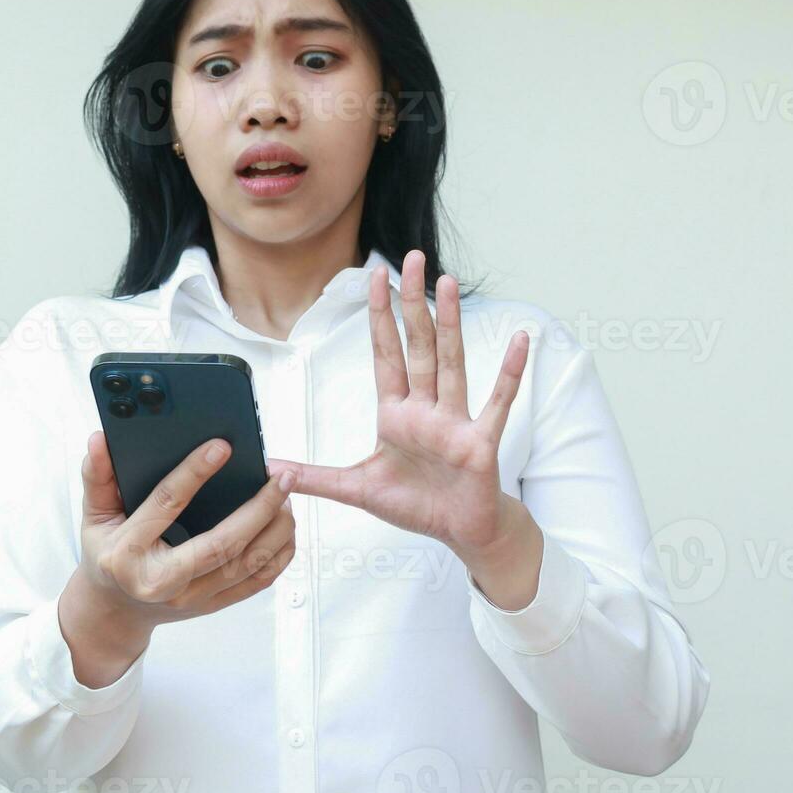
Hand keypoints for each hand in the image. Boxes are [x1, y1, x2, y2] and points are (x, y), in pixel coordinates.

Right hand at [77, 432, 297, 626]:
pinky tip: (286, 528)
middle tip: (281, 476)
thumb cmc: (107, 556)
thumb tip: (100, 440)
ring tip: (288, 497)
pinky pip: (257, 582)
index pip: (166, 505)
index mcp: (128, 553)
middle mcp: (162, 581)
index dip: (194, 473)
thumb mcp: (94, 517)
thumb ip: (97, 476)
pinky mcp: (212, 605)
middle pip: (222, 543)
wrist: (114, 612)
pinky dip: (279, 555)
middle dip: (259, 507)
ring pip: (247, 564)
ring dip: (276, 529)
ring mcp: (191, 598)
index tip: (221, 447)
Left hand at [267, 250, 530, 562]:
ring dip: (450, 323)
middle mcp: (425, 409)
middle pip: (418, 345)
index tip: (375, 277)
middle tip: (412, 259)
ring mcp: (454, 422)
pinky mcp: (480, 442)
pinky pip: (497, 402)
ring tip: (449, 283)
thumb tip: (272, 470)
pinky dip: (510, 374)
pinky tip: (519, 342)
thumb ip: (316, 478)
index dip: (379, 316)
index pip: (385, 354)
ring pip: (451, 362)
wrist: (460, 532)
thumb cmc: (415, 505)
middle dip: (412, 303)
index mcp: (395, 414)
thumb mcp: (357, 490)